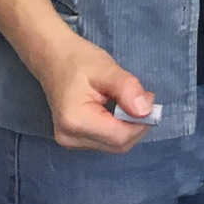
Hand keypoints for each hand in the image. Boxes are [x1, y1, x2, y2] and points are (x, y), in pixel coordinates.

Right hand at [33, 32, 157, 152]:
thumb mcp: (107, 69)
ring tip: (129, 101)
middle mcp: (70, 138)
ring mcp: (70, 142)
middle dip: (137, 125)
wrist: (53, 59)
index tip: (149, 99)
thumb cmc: (79, 60)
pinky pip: (106, 140)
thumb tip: (146, 111)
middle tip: (143, 98)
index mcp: (75, 122)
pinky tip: (118, 109)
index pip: (120, 137)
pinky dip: (118, 127)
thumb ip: (128, 89)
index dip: (141, 122)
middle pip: (118, 144)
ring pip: (114, 145)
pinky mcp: (74, 139)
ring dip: (129, 126)